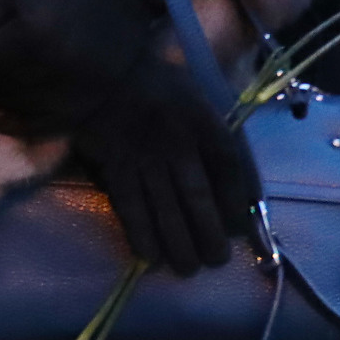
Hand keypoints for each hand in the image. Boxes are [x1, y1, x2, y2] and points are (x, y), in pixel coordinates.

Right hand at [68, 49, 257, 276]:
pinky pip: (131, 209)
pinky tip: (150, 257)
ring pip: (167, 211)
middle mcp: (178, 142)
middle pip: (199, 199)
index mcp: (202, 121)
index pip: (229, 170)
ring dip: (180, 246)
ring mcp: (145, 157)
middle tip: (214, 259)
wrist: (101, 71)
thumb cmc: (155, 87)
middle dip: (209, 237)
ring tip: (187, 268)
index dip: (237, 206)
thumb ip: (213, 137)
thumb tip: (235, 191)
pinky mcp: (116, 167)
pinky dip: (142, 236)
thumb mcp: (196, 99)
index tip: (238, 229)